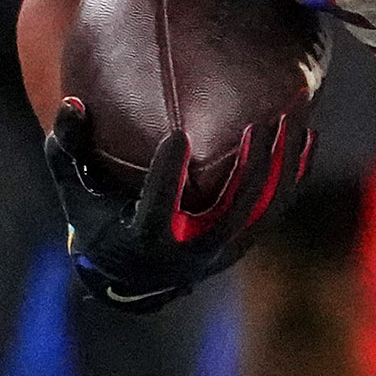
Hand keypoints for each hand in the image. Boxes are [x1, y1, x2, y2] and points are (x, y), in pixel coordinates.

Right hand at [42, 97, 291, 313]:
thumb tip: (72, 102)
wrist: (134, 273)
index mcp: (146, 240)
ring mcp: (223, 248)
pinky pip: (276, 207)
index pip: (158, 208)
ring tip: (293, 119)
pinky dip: (293, 174)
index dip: (167, 175)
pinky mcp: (244, 241)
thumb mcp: (75, 190)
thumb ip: (67, 150)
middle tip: (262, 122)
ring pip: (262, 208)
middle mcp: (191, 249)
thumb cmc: (99, 219)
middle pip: (231, 209)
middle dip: (251, 167)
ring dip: (280, 165)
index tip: (176, 136)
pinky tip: (308, 135)